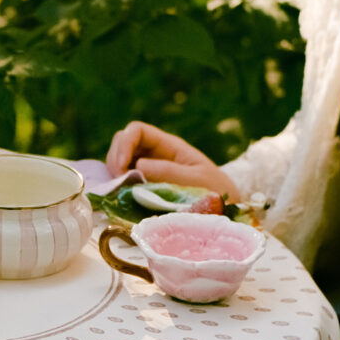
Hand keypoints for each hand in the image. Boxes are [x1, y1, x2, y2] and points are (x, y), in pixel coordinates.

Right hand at [106, 121, 239, 196]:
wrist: (226, 209)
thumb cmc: (215, 190)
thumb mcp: (196, 180)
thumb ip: (169, 172)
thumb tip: (137, 166)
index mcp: (168, 146)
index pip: (137, 131)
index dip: (125, 143)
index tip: (122, 168)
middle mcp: (155, 154)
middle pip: (123, 142)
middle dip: (115, 158)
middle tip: (117, 182)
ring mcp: (148, 169)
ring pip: (119, 160)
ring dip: (114, 172)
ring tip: (118, 190)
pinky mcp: (144, 185)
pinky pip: (123, 178)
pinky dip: (117, 184)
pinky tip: (118, 194)